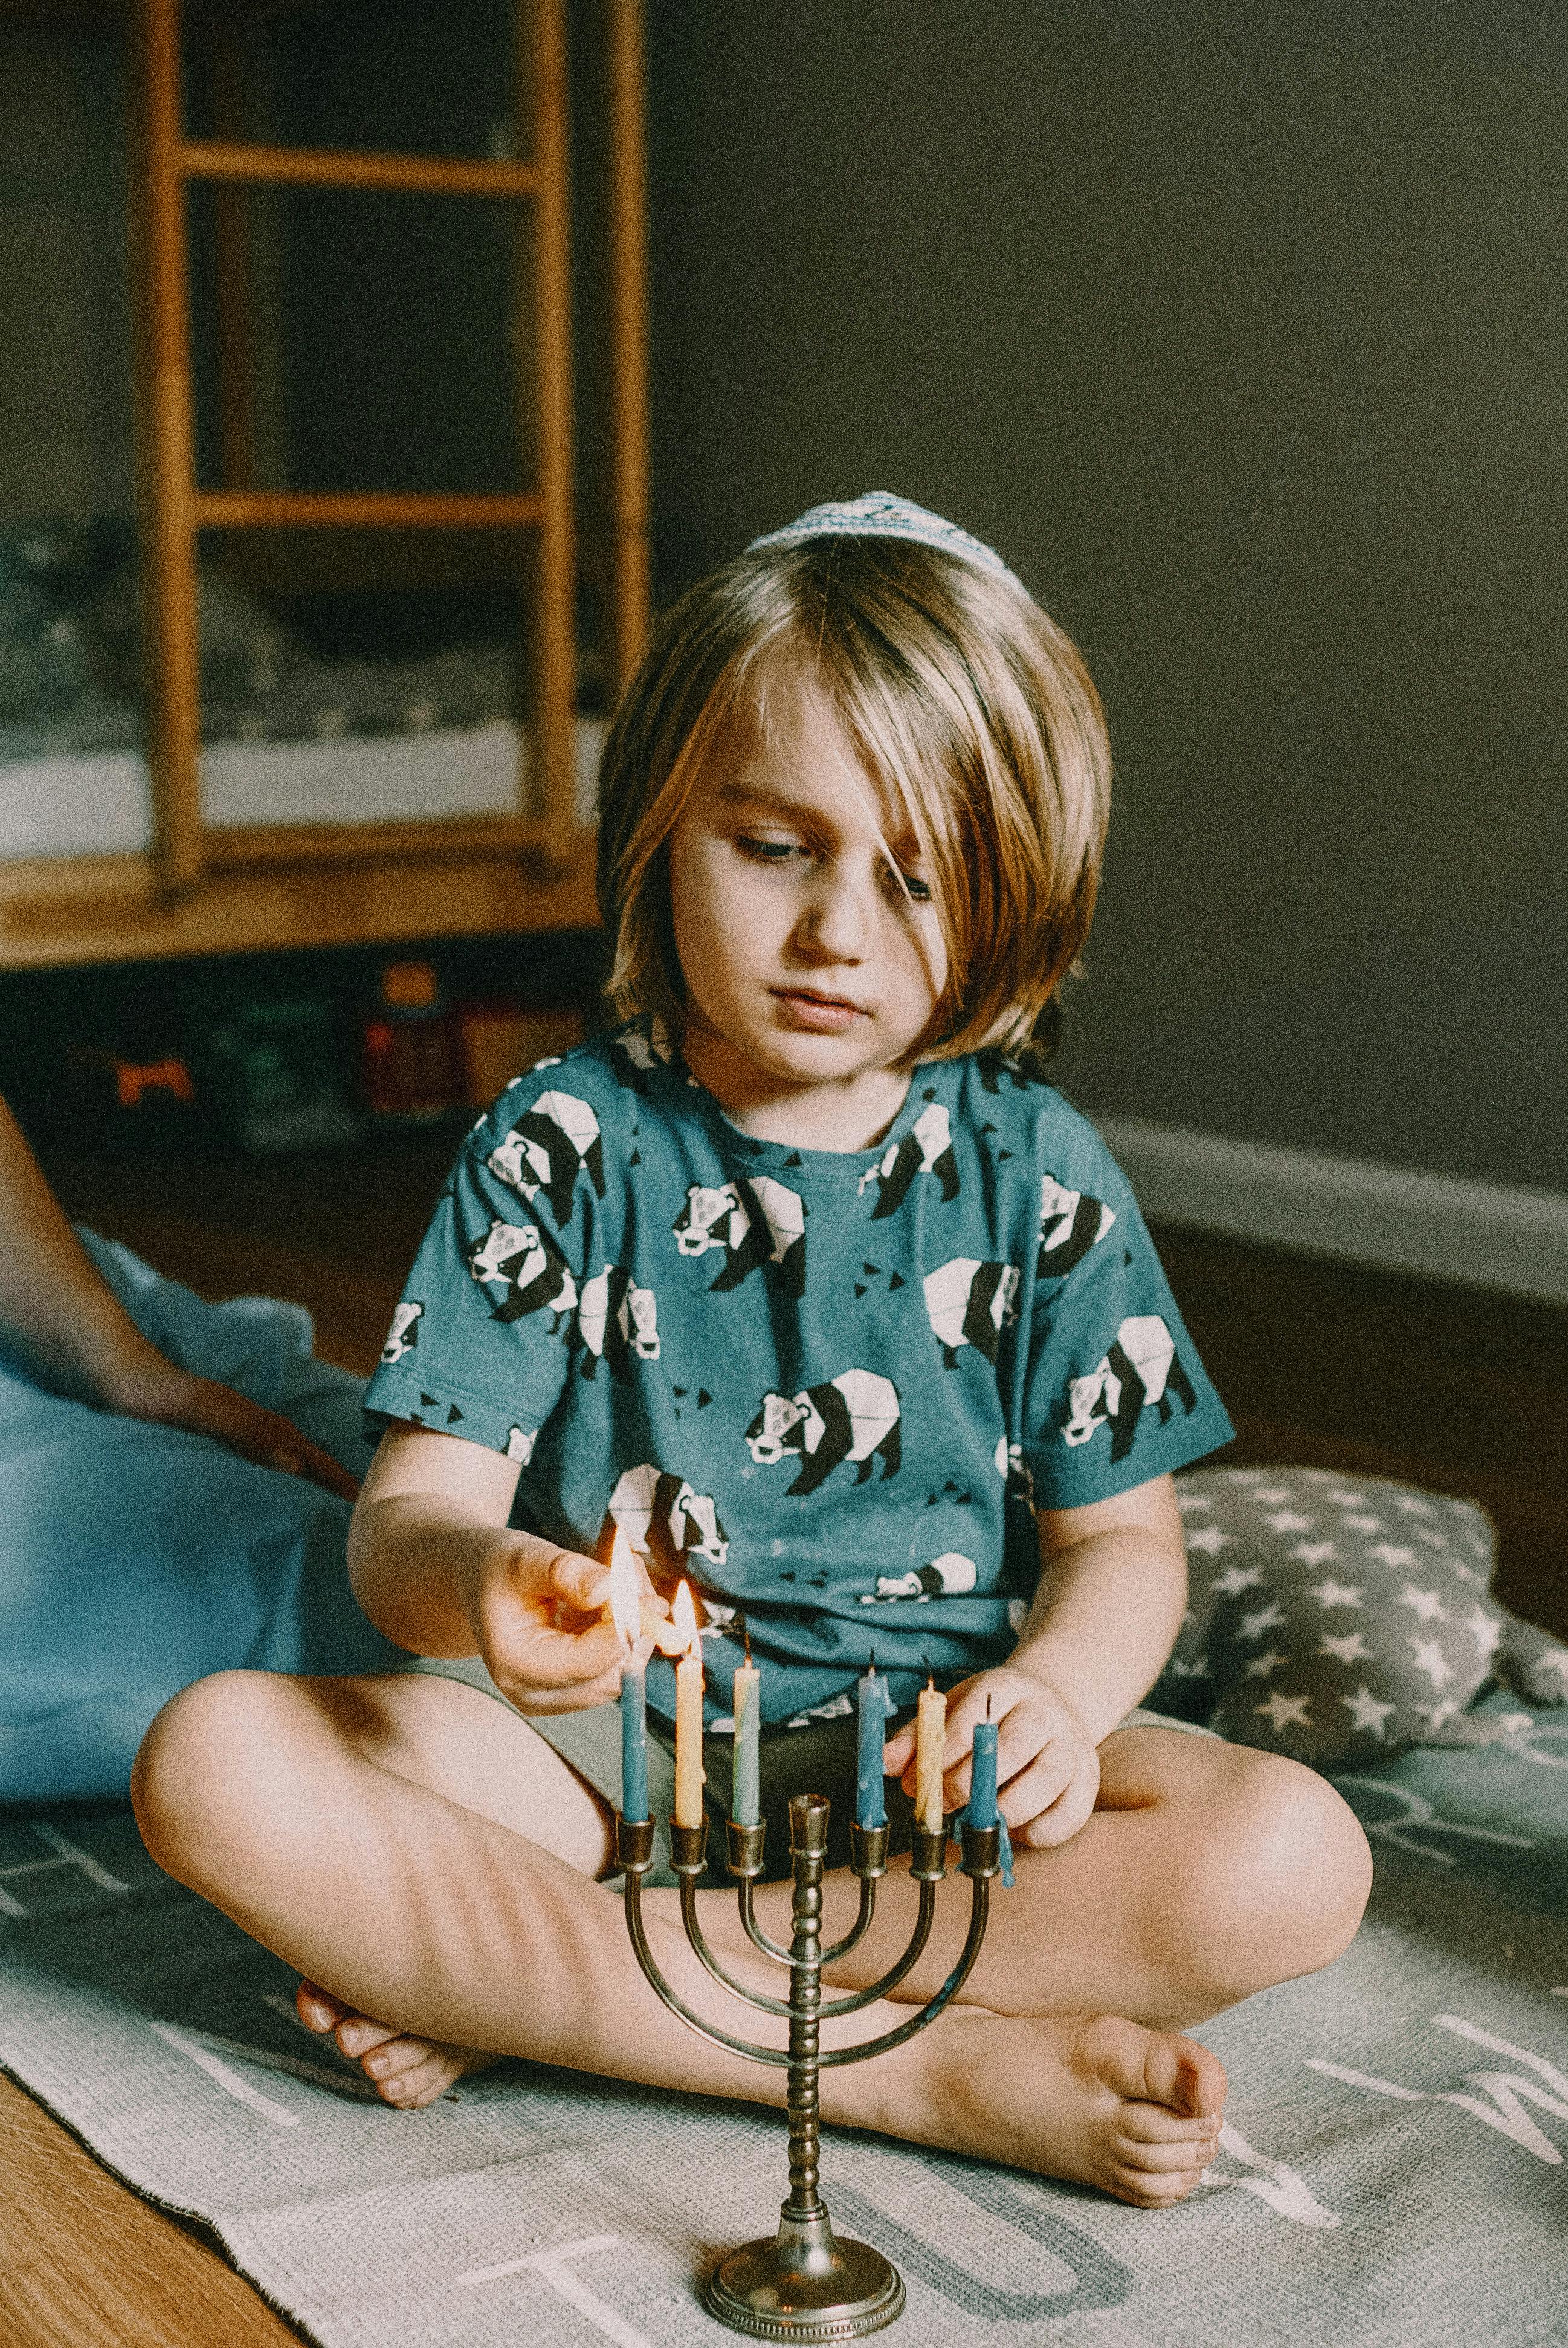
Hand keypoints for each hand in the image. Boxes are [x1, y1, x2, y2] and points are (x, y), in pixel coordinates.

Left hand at [113, 1364, 361, 1501]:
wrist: (120, 1378)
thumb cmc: (159, 1396)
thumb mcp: (204, 1410)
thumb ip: (246, 1432)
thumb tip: (294, 1465)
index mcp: (264, 1427)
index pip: (317, 1462)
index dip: (342, 1486)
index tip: (370, 1514)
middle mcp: (260, 1433)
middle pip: (311, 1466)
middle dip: (337, 1492)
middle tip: (361, 1529)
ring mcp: (242, 1439)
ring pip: (291, 1470)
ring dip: (312, 1493)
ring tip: (328, 1524)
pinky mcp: (221, 1447)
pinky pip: (265, 1473)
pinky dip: (282, 1490)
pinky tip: (276, 1507)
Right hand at [459, 1535, 676, 1715]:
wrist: (483, 1586)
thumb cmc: (499, 1570)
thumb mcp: (525, 1557)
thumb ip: (565, 1572)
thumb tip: (607, 1590)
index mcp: (513, 1664)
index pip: (586, 1663)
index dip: (625, 1632)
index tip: (650, 1599)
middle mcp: (534, 1694)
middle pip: (612, 1674)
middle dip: (635, 1626)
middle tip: (635, 1575)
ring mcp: (557, 1698)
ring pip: (624, 1670)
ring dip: (635, 1625)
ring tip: (617, 1578)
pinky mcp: (576, 1691)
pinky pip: (620, 1666)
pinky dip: (627, 1630)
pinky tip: (610, 1598)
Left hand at [883, 1667, 1101, 1848]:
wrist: (1055, 1705)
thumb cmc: (994, 1715)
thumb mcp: (954, 1709)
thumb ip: (918, 1736)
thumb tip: (885, 1763)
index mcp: (1008, 1688)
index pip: (972, 1721)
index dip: (941, 1758)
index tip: (916, 1784)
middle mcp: (1046, 1714)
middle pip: (1010, 1751)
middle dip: (966, 1786)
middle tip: (943, 1805)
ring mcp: (1074, 1747)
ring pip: (1043, 1785)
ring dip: (1001, 1812)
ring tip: (975, 1820)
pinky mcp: (1089, 1782)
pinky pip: (1064, 1819)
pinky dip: (1034, 1832)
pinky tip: (1011, 1828)